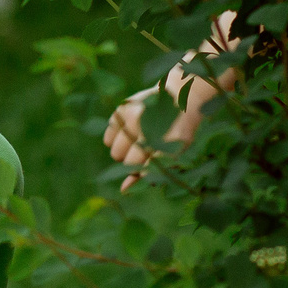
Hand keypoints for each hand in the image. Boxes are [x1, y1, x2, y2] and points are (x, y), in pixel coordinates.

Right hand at [105, 79, 221, 189]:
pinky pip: (108, 138)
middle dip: (134, 162)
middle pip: (126, 163)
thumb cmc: (176, 134)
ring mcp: (132, 118)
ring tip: (137, 141)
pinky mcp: (121, 110)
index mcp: (164, 143)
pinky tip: (129, 132)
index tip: (149, 163)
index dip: (144, 169)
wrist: (180, 97)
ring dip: (124, 152)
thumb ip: (148, 173)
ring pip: (115, 152)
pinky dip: (115, 139)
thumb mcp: (171, 155)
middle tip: (146, 150)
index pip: (142, 168)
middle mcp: (146, 129)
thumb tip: (122, 190)